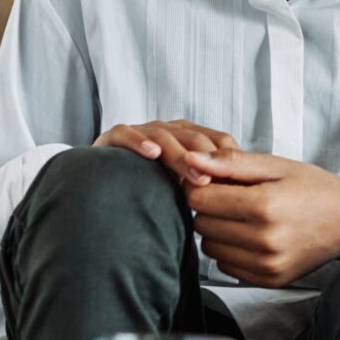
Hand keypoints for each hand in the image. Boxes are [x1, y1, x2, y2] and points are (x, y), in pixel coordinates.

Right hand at [93, 119, 237, 185]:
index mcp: (190, 138)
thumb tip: (238, 209)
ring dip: (181, 155)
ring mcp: (142, 131)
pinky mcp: (113, 137)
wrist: (101, 187)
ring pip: (165, 136)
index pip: (217, 141)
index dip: (228, 160)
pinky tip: (151, 153)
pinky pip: (126, 133)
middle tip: (214, 183)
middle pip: (194, 139)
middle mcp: (169, 131)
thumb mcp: (184, 191)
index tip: (236, 184)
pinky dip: (139, 141)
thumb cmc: (150, 191)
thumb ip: (205, 190)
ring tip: (193, 176)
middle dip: (207, 159)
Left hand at [184, 149, 339, 288]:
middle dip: (210, 207)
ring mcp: (266, 264)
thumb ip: (232, 163)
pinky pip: (225, 266)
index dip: (202, 185)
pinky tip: (253, 235)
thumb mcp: (278, 166)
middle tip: (235, 196)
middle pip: (201, 224)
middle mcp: (264, 239)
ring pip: (210, 247)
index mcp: (264, 204)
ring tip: (245, 216)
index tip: (217, 179)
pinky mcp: (268, 280)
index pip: (199, 199)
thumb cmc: (316, 188)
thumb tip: (190, 161)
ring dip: (218, 230)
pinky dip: (231, 250)